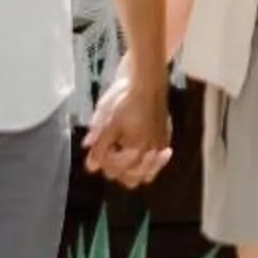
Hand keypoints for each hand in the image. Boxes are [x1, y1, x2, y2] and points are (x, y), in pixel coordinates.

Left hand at [82, 61, 171, 188]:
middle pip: (131, 178)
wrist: (147, 78)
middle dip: (118, 170)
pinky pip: (159, 158)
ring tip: (125, 158)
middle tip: (109, 155)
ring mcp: (160, 145)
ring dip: (135, 168)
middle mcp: (151, 153)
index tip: (96, 150)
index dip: (102, 161)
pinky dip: (151, 160)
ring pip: (147, 172)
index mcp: (135, 151)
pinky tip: (145, 152)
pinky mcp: (166, 135)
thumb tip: (92, 165)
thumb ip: (100, 145)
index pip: (114, 170)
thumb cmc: (124, 98)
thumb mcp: (106, 121)